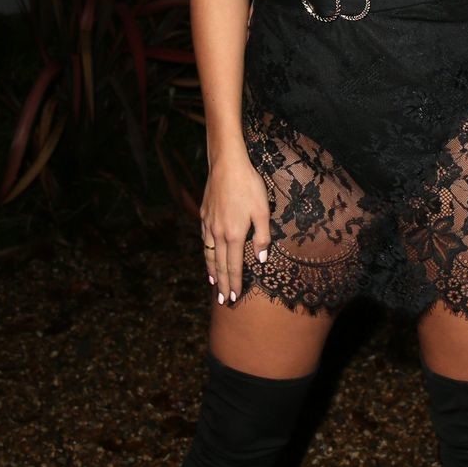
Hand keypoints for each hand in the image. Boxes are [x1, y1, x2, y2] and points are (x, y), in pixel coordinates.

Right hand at [199, 152, 271, 304]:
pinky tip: (209, 256)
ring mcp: (209, 224)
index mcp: (235, 235)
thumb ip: (263, 236)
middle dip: (222, 284)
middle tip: (223, 300)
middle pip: (220, 265)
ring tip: (214, 284)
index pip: (234, 266)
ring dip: (212, 271)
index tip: (235, 297)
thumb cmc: (249, 186)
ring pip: (209, 254)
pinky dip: (206, 253)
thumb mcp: (263, 211)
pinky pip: (204, 240)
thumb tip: (262, 258)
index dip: (235, 283)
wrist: (226, 165)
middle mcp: (219, 233)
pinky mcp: (204, 215)